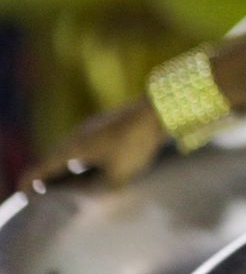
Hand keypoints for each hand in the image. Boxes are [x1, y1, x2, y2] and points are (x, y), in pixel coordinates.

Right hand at [22, 99, 168, 191]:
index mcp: (71, 149)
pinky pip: (83, 145)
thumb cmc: (134, 144)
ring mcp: (90, 127)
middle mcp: (75, 136)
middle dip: (46, 178)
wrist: (157, 110)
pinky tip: (89, 167)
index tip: (27, 197)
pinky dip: (79, 159)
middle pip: (52, 159)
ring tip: (66, 185)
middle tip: (44, 195)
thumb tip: (87, 193)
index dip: (30, 184)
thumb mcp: (116, 177)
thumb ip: (97, 190)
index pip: (40, 168)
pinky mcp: (105, 124)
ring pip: (69, 151)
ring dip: (64, 168)